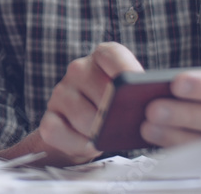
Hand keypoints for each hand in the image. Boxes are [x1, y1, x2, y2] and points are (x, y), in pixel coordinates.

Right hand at [37, 42, 143, 163]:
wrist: (87, 135)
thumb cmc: (117, 114)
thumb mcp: (133, 100)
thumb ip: (141, 96)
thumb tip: (152, 107)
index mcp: (103, 58)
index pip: (112, 56)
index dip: (127, 73)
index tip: (138, 92)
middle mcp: (78, 69)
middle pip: (102, 93)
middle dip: (118, 116)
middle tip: (125, 126)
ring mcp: (61, 92)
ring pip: (84, 118)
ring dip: (99, 134)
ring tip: (106, 136)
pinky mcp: (48, 117)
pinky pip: (59, 132)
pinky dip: (78, 145)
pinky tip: (88, 144)